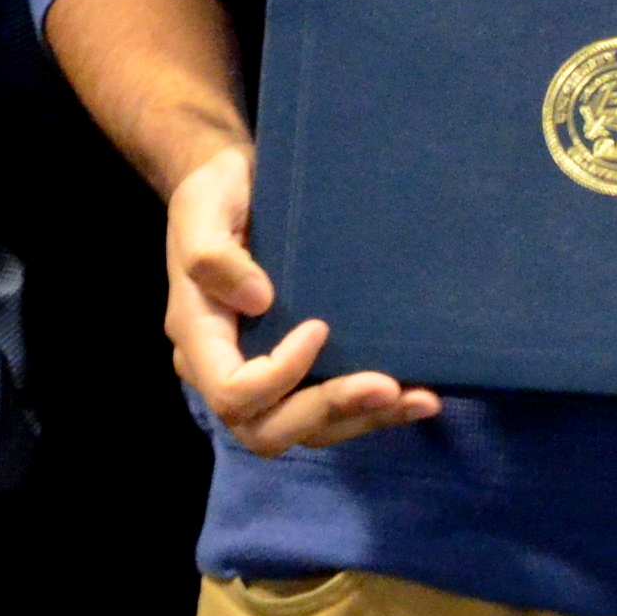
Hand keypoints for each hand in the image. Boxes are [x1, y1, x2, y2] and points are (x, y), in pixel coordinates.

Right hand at [159, 140, 438, 457]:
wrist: (235, 185)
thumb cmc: (217, 192)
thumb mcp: (202, 206)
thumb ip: (212, 254)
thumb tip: (256, 301)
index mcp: (197, 336)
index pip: (232, 390)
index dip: (278, 376)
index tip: (320, 327)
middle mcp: (224, 368)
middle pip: (267, 429)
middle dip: (329, 412)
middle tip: (385, 387)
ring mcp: (261, 375)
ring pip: (305, 430)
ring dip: (363, 420)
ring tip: (419, 399)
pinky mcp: (296, 370)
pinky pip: (328, 411)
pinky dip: (373, 410)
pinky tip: (417, 395)